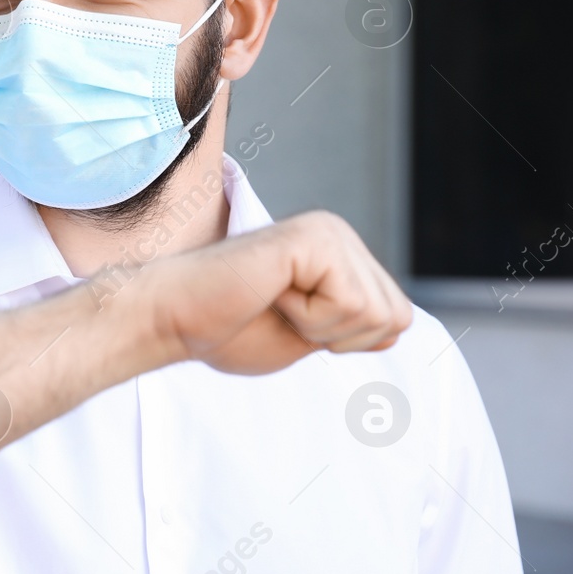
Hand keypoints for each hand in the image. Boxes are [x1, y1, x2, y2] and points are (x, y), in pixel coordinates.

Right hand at [136, 211, 412, 374]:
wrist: (171, 318)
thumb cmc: (223, 329)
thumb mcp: (307, 337)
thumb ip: (351, 327)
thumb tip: (401, 323)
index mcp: (338, 253)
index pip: (396, 317)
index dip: (347, 341)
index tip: (288, 322)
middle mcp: (338, 233)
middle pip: (396, 316)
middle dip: (339, 336)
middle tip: (280, 314)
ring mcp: (328, 231)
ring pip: (377, 313)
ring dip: (320, 327)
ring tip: (273, 302)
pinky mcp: (313, 239)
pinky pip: (349, 304)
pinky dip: (309, 318)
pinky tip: (270, 294)